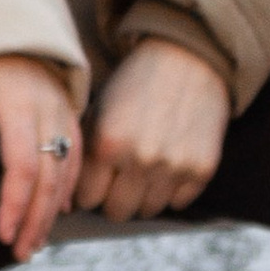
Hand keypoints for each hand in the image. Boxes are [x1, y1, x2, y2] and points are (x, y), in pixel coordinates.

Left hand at [0, 52, 83, 263]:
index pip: (22, 166)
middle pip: (48, 177)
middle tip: (21, 253)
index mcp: (20, 104)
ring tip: (34, 243)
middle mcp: (49, 111)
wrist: (7, 23)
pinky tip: (56, 212)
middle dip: (35, 219)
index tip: (1, 233)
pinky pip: (76, 156)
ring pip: (65, 171)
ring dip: (51, 211)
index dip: (13, 204)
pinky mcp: (70, 113)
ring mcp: (64, 112)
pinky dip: (67, 187)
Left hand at [77, 36, 230, 224]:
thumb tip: (68, 199)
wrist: (187, 59)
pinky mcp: (201, 169)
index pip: (86, 198)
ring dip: (142, 195)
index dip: (88, 190)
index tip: (93, 180)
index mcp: (107, 142)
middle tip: (117, 179)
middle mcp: (140, 158)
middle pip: (116, 211)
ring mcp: (173, 166)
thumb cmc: (134, 84)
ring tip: (143, 168)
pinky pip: (177, 203)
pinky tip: (167, 163)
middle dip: (112, 198)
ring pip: (147, 210)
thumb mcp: (99, 110)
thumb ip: (86, 152)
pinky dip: (170, 190)